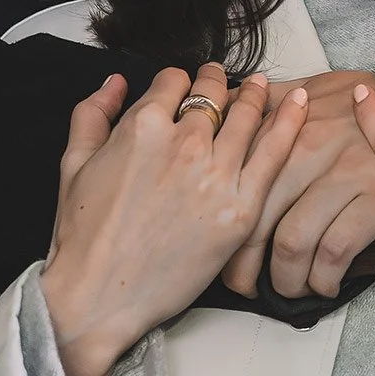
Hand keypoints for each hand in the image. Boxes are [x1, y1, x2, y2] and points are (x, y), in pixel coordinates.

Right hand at [43, 64, 306, 375]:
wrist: (100, 296)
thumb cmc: (83, 237)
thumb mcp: (73, 164)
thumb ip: (92, 114)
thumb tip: (116, 80)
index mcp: (142, 128)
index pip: (174, 81)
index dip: (180, 81)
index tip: (185, 86)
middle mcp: (183, 144)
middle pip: (213, 95)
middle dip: (218, 81)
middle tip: (224, 78)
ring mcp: (216, 176)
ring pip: (247, 116)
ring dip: (256, 94)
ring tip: (264, 85)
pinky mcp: (241, 209)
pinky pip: (274, 155)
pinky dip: (289, 122)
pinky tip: (301, 102)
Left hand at [226, 70, 374, 298]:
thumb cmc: (369, 102)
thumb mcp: (316, 87)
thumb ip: (271, 104)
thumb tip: (227, 106)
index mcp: (286, 129)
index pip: (237, 187)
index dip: (225, 229)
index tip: (223, 253)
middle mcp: (308, 149)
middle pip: (256, 221)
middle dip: (243, 267)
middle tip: (244, 287)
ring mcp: (344, 173)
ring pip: (292, 242)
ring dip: (286, 280)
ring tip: (289, 289)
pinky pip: (336, 250)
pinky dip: (325, 277)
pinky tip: (326, 283)